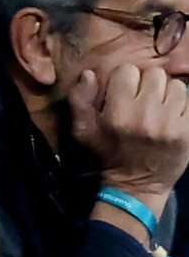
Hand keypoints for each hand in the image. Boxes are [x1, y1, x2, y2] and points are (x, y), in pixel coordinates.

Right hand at [69, 64, 188, 216]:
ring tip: (157, 112)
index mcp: (117, 114)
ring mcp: (170, 123)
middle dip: (146, 86)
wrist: (136, 185)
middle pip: (153, 74)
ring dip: (166, 95)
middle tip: (141, 105)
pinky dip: (181, 107)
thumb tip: (89, 74)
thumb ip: (79, 100)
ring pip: (175, 85)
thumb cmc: (107, 153)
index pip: (126, 71)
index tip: (121, 99)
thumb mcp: (82, 131)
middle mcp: (145, 116)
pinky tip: (170, 120)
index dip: (123, 82)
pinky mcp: (188, 130)